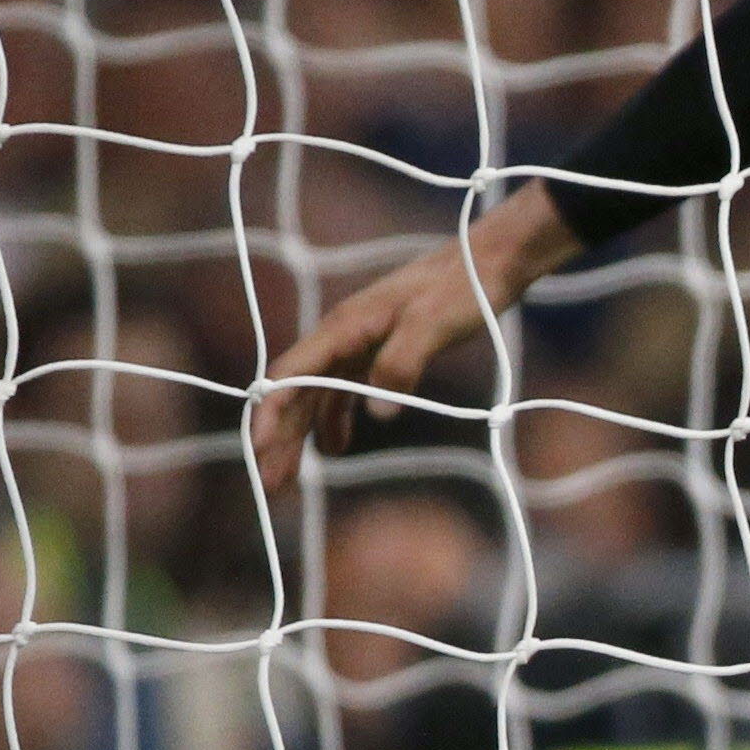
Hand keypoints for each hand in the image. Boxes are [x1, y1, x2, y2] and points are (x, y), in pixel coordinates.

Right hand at [249, 188, 582, 498]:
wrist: (489, 263)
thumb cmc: (464, 289)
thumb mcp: (435, 325)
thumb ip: (403, 364)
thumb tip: (376, 413)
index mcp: (343, 327)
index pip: (290, 375)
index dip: (271, 414)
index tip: (260, 450)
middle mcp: (340, 336)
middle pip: (296, 393)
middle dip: (279, 438)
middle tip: (271, 486)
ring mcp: (357, 345)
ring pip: (316, 396)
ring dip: (301, 436)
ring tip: (291, 479)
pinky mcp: (378, 352)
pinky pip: (343, 391)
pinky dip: (334, 419)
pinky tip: (336, 448)